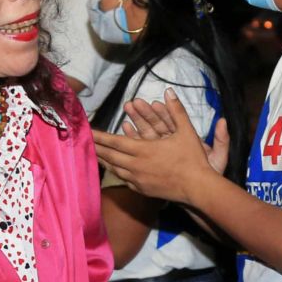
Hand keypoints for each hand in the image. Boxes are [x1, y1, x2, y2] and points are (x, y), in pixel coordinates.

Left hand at [91, 90, 214, 205]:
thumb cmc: (193, 159)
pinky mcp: (143, 190)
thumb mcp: (187, 132)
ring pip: (115, 169)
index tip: (86, 132)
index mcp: (143, 149)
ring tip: (94, 155)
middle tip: (83, 143)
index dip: (99, 136)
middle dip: (97, 148)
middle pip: (110, 156)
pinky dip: (116, 173)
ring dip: (104, 161)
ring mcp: (139, 179)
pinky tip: (114, 170)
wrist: (199, 188)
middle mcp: (136, 165)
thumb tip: (169, 91)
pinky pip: (125, 180)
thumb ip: (177, 111)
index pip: (114, 141)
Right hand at [124, 93, 230, 174]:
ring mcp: (162, 153)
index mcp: (187, 140)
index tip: (155, 102)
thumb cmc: (210, 176)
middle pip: (158, 126)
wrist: (201, 194)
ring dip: (138, 122)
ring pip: (148, 135)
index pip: (174, 122)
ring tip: (128, 109)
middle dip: (146, 114)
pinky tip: (126, 127)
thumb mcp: (218, 157)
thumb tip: (223, 120)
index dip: (165, 112)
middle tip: (134, 103)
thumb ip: (221, 139)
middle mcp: (173, 144)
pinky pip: (142, 148)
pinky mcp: (154, 162)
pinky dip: (134, 137)